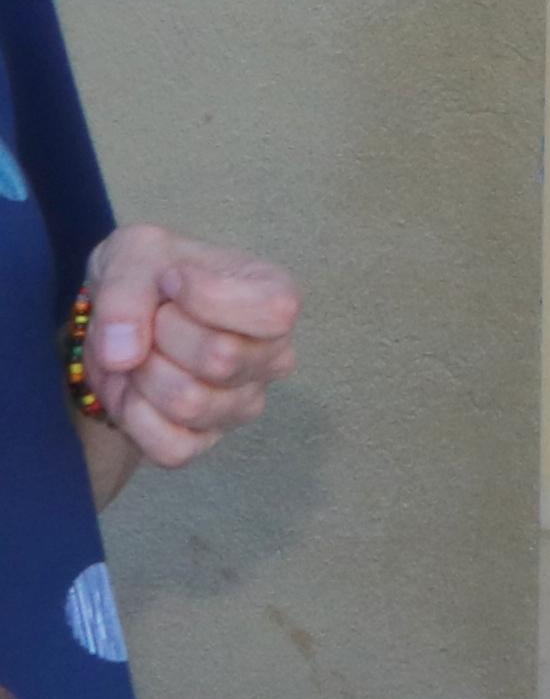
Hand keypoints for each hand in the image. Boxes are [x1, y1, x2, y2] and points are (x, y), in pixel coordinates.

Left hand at [79, 223, 299, 468]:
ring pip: (190, 403)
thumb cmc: (151, 276)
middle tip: (150, 321)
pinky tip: (135, 390)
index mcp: (277, 300)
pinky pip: (172, 447)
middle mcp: (274, 356)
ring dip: (142, 374)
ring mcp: (244, 403)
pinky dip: (135, 417)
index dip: (207, 298)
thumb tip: (124, 355)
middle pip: (221, 358)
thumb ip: (127, 288)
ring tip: (140, 354)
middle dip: (159, 335)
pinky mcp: (206, 440)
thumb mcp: (135, 251)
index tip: (173, 280)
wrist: (126, 317)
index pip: (275, 312)